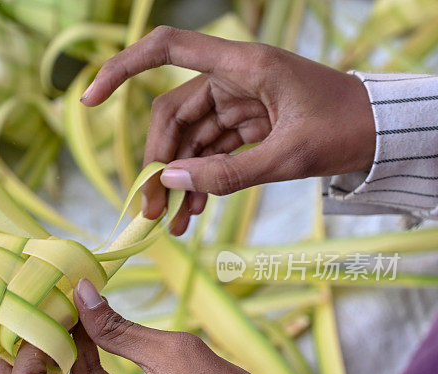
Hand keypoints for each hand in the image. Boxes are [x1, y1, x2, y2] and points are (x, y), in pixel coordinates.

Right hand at [81, 26, 375, 234]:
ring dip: (177, 181)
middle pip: (172, 116)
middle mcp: (232, 80)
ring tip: (171, 223)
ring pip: (189, 141)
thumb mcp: (287, 156)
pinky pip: (210, 153)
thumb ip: (227, 173)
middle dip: (156, 163)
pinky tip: (191, 213)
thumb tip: (170, 182)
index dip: (123, 68)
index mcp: (241, 66)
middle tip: (151, 210)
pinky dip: (199, 181)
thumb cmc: (346, 128)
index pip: (167, 49)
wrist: (384, 134)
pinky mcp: (247, 126)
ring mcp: (238, 104)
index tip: (91, 99)